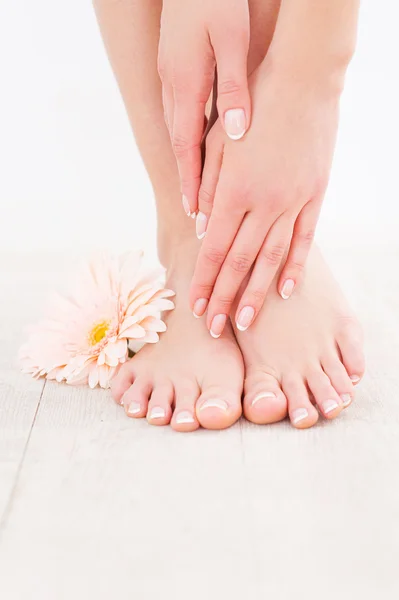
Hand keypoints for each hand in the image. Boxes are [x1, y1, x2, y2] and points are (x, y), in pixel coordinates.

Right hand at [158, 0, 250, 215]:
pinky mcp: (176, 67)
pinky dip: (188, 137)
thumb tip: (235, 133)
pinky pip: (181, 112)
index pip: (186, 144)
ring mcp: (171, 76)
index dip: (191, 179)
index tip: (193, 209)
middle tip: (193, 211)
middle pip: (180, 143)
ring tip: (196, 189)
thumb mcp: (233, 38)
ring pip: (179, 129)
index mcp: (186, 82)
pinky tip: (196, 148)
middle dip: (187, 178)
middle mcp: (173, 84)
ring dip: (187, 161)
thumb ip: (234, 87)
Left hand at [190, 65, 339, 336]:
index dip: (204, 281)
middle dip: (224, 298)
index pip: (214, 250)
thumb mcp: (217, 142)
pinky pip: (304, 240)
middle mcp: (264, 204)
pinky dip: (294, 267)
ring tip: (244, 322)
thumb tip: (199, 227)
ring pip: (272, 259)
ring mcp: (293, 202)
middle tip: (213, 329)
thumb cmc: (251, 109)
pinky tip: (286, 292)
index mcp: (234, 191)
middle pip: (240, 262)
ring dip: (257, 294)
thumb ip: (206, 186)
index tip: (195, 308)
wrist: (301, 82)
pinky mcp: (315, 196)